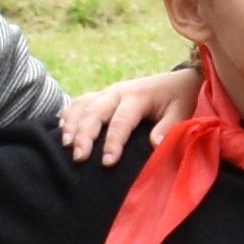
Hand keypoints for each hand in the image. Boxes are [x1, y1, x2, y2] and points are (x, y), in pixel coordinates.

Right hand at [57, 69, 187, 158]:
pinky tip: (61, 130)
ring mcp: (108, 92)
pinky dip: (68, 115)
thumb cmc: (180, 99)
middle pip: (95, 112)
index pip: (122, 121)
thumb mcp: (182, 111)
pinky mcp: (102, 95)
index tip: (107, 163)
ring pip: (83, 106)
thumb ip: (169, 127)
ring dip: (72, 124)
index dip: (113, 142)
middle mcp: (119, 92)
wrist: (178, 80)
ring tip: (66, 145)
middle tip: (79, 158)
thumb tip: (155, 144)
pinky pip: (80, 102)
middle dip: (85, 135)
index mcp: (138, 96)